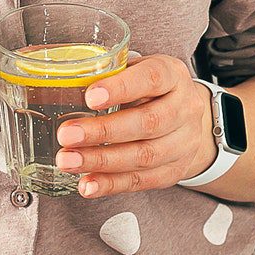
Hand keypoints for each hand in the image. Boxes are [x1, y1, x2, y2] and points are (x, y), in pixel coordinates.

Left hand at [54, 53, 217, 197]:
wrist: (187, 117)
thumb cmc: (152, 89)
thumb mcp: (137, 70)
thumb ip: (110, 74)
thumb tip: (68, 81)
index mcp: (173, 75)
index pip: (152, 78)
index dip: (121, 88)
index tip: (90, 97)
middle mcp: (184, 108)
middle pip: (148, 122)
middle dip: (103, 131)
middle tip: (67, 135)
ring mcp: (184, 142)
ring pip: (144, 156)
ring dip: (102, 161)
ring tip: (69, 161)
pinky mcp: (175, 170)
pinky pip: (142, 181)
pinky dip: (111, 184)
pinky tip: (87, 184)